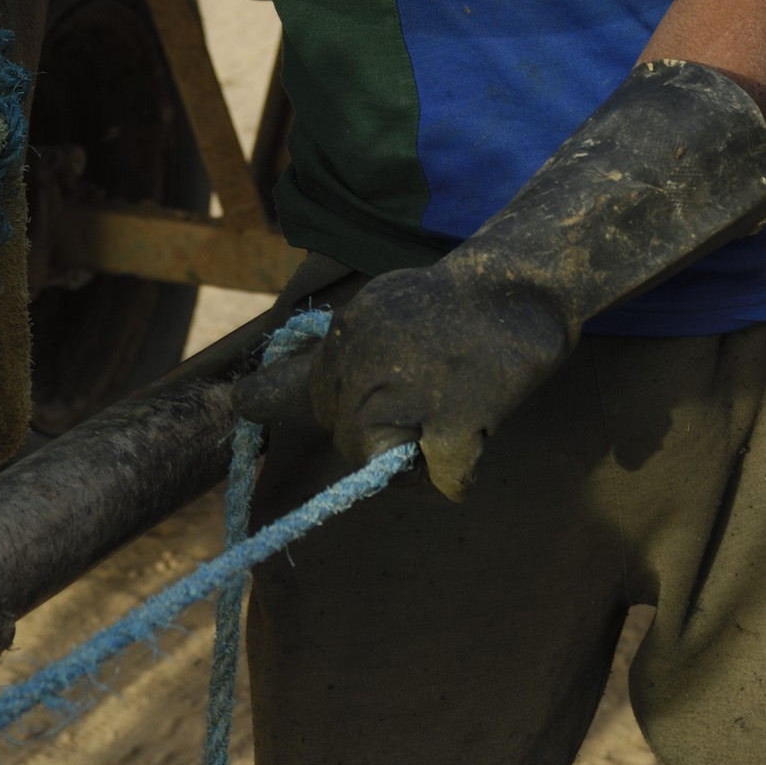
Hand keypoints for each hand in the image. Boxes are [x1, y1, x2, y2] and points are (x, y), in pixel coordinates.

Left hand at [234, 263, 569, 501]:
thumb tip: (243, 404)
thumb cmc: (452, 305)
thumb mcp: (379, 311)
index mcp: (348, 328)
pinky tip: (476, 432)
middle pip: (347, 437)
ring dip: (415, 456)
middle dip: (383, 434)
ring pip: (378, 463)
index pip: (319, 399)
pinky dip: (459, 471)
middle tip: (432, 400)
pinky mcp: (451, 420)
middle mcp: (366, 358)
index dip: (356, 405)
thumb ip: (326, 361)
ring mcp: (407, 390)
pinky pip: (441, 481)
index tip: (390, 394)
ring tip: (452, 416)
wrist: (522, 283)